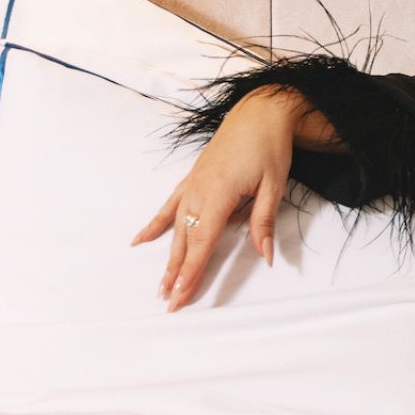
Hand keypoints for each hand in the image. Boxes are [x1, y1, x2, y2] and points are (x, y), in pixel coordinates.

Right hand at [130, 86, 302, 309]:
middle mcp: (197, 192)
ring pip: (175, 229)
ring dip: (167, 258)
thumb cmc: (269, 147)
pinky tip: (139, 241)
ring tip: (159, 285)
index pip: (201, 243)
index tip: (180, 296)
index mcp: (217, 195)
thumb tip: (267, 256)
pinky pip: (168, 206)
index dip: (191, 272)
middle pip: (184, 241)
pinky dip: (155, 225)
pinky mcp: (191, 179)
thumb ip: (264, 222)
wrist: (259, 112)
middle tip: (168, 302)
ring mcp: (191, 185)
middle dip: (176, 274)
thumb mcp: (274, 185)